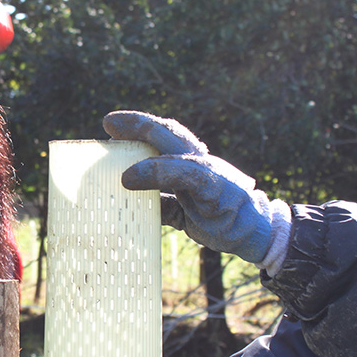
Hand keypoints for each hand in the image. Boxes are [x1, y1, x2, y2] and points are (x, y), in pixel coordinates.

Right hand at [105, 110, 290, 268]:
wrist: (249, 232)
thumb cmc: (229, 200)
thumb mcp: (200, 180)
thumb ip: (165, 172)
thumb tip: (126, 176)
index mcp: (190, 154)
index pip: (157, 131)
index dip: (133, 124)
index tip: (108, 124)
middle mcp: (185, 168)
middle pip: (153, 146)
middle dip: (130, 138)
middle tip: (107, 133)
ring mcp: (183, 190)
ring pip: (151, 174)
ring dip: (131, 170)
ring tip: (108, 170)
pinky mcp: (183, 213)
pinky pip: (156, 206)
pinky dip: (140, 206)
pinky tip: (126, 209)